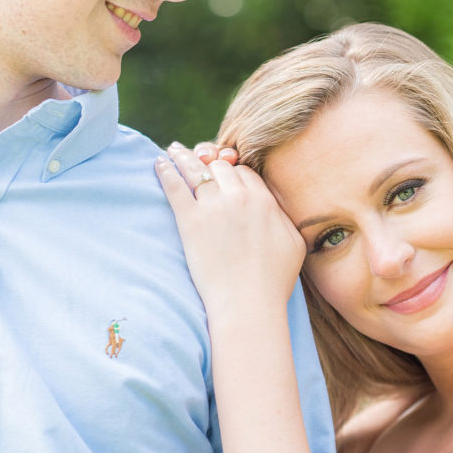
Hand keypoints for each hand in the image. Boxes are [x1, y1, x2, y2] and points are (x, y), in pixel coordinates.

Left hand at [156, 144, 305, 314]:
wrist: (248, 303)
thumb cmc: (274, 280)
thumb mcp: (293, 242)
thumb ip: (282, 216)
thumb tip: (274, 204)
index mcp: (264, 200)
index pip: (244, 173)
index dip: (233, 171)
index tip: (223, 171)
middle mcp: (238, 197)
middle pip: (219, 167)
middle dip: (208, 160)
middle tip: (196, 156)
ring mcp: (212, 207)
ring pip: (195, 169)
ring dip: (183, 156)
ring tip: (173, 149)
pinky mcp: (190, 221)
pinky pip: (174, 187)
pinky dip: (166, 171)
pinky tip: (159, 162)